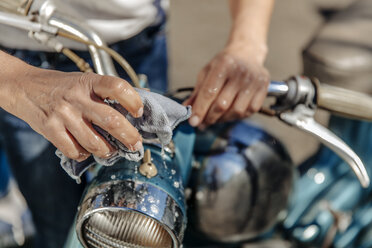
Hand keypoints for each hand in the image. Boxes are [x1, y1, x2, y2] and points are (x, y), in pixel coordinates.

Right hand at [9, 68, 142, 161]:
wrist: (25, 87)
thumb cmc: (62, 86)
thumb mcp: (86, 80)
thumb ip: (109, 91)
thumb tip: (141, 97)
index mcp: (89, 82)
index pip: (118, 87)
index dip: (133, 100)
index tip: (138, 112)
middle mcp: (77, 97)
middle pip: (111, 121)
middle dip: (129, 136)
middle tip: (135, 144)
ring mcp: (63, 115)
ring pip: (94, 142)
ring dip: (107, 150)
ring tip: (111, 150)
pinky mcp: (51, 130)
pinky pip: (75, 150)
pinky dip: (84, 154)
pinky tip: (87, 149)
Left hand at [184, 45, 269, 126]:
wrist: (247, 53)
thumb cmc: (224, 64)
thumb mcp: (207, 72)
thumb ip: (197, 92)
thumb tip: (186, 109)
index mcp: (224, 64)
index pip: (209, 92)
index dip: (200, 109)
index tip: (192, 122)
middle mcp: (241, 72)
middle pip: (222, 104)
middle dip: (209, 118)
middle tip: (202, 124)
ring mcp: (255, 81)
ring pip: (236, 111)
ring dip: (223, 120)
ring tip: (215, 118)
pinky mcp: (264, 88)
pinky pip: (249, 111)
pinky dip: (237, 117)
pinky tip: (230, 114)